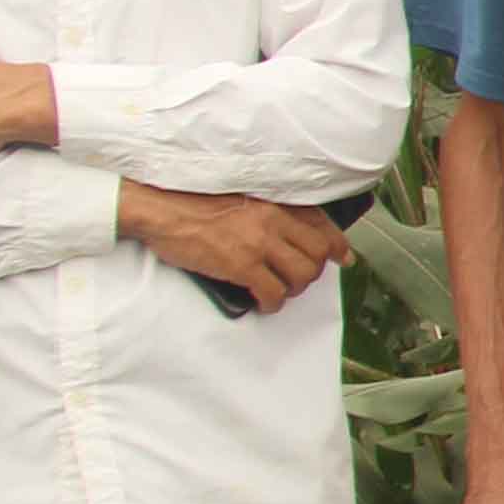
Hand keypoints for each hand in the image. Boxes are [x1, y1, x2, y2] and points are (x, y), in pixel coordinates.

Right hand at [115, 181, 348, 310]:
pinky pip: (273, 292)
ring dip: (294, 289)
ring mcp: (259, 243)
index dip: (336, 245)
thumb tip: (284, 234)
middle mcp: (273, 221)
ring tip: (279, 292)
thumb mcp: (240, 198)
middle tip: (297, 281)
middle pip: (316, 254)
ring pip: (301, 275)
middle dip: (312, 272)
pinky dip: (272, 304)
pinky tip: (263, 304)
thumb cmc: (191, 203)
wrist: (160, 208)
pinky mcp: (241, 265)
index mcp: (274, 203)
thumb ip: (266, 212)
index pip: (321, 224)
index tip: (342, 257)